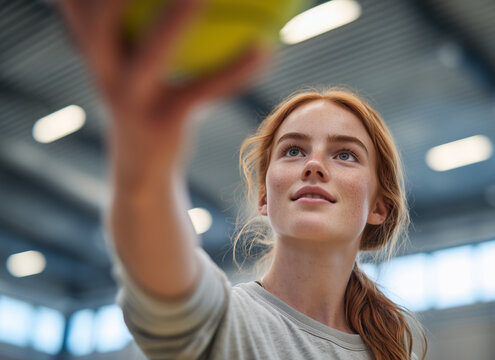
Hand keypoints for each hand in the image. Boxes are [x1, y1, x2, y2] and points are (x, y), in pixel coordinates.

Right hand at [60, 0, 268, 184]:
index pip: (78, 8)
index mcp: (94, 51)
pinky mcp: (164, 121)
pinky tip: (264, 50)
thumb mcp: (131, 67)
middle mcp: (104, 71)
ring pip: (150, 56)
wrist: (140, 172)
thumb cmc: (144, 106)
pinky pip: (203, 91)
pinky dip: (234, 71)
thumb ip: (142, 29)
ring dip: (173, 24)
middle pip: (96, 22)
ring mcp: (131, 99)